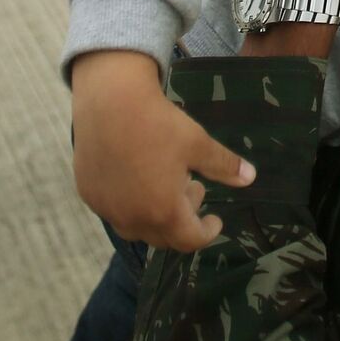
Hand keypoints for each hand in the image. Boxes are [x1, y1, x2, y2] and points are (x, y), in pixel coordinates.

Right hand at [70, 50, 255, 250]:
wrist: (109, 100)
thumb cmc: (158, 122)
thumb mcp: (197, 143)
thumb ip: (224, 166)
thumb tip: (251, 177)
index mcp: (163, 212)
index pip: (190, 241)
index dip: (207, 232)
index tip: (214, 219)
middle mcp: (132, 219)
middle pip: (163, 237)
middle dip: (183, 219)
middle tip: (192, 188)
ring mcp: (107, 208)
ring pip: (137, 226)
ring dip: (156, 213)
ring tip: (165, 180)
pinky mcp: (89, 193)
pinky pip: (114, 210)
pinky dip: (131, 203)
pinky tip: (137, 175)